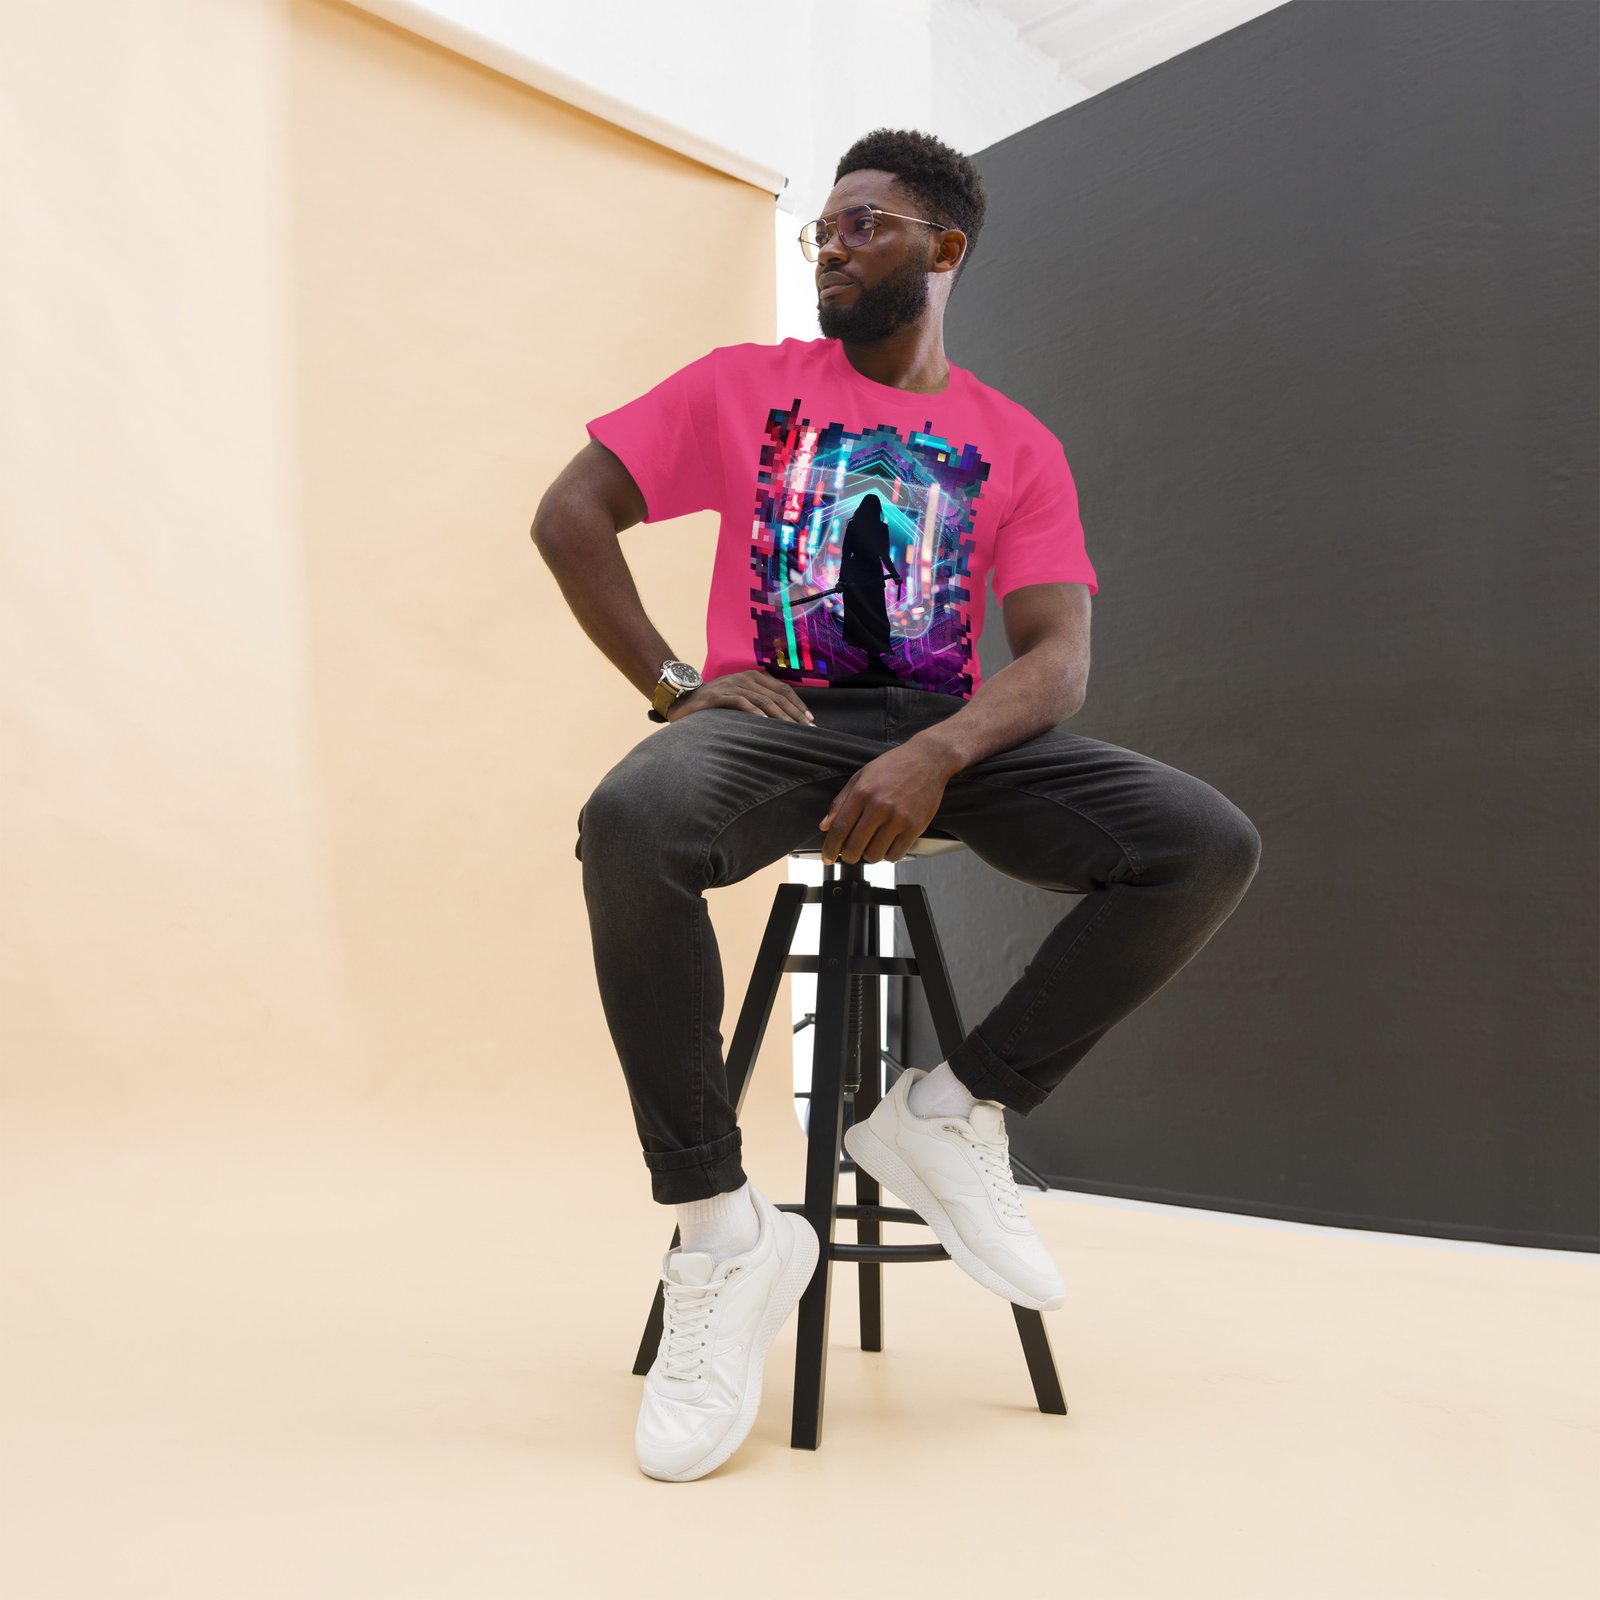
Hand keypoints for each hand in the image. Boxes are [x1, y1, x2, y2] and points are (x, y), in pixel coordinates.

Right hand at [666, 669, 814, 725]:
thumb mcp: (740, 698)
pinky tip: (765, 723)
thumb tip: (785, 719)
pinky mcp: (718, 696)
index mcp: (753, 676)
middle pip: (776, 695)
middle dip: (794, 714)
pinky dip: (755, 713)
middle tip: (807, 730)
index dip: (798, 704)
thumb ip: (759, 702)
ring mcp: (731, 685)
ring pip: (763, 700)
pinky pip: (741, 703)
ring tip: (791, 730)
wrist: (682, 700)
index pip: (783, 689)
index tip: (810, 720)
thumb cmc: (714, 704)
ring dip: (780, 716)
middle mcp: (744, 678)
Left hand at [818, 743, 952, 864]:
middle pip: (855, 846)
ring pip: (875, 854)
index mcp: (862, 792)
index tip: (828, 857)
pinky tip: (887, 845)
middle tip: (850, 854)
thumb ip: (841, 801)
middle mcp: (879, 806)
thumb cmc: (894, 766)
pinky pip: (896, 854)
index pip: (839, 828)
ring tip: (871, 846)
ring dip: (869, 856)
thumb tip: (825, 826)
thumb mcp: (861, 776)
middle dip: (848, 856)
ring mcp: (898, 817)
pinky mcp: (915, 826)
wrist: (928, 759)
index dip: (830, 848)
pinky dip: (888, 855)